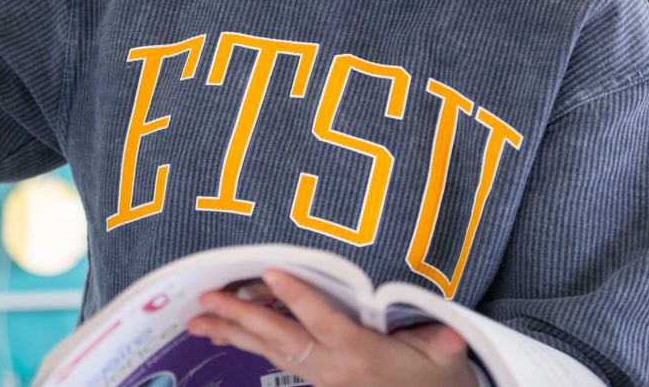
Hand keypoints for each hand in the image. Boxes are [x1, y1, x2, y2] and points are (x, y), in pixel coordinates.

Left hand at [185, 270, 476, 386]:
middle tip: (208, 299)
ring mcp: (317, 375)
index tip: (273, 272)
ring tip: (196, 320)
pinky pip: (270, 357)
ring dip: (230, 332)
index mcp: (359, 353)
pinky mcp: (311, 377)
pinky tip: (219, 331)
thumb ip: (440, 345)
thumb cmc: (434, 376)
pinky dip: (243, 341)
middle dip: (241, 317)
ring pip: (266, 350)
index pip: (323, 322)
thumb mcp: (444, 361)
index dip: (298, 298)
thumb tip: (452, 337)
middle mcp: (330, 366)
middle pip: (279, 338)